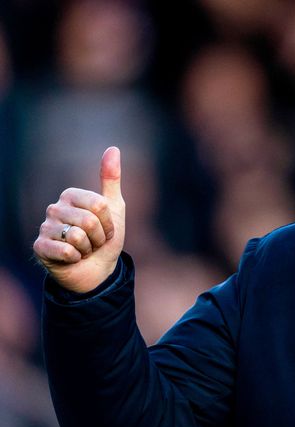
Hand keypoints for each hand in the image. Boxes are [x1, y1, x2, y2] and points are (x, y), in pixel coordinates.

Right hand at [33, 147, 125, 292]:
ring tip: (85, 249)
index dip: (108, 222)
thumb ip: (111, 179)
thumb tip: (113, 148)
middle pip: (88, 221)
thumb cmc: (105, 238)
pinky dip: (76, 257)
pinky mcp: (39, 247)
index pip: (98, 205)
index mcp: (70, 195)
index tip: (105, 228)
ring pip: (77, 236)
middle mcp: (54, 208)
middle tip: (95, 242)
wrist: (98, 269)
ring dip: (88, 248)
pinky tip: (73, 258)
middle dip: (99, 237)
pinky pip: (66, 250)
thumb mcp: (115, 208)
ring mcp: (45, 227)